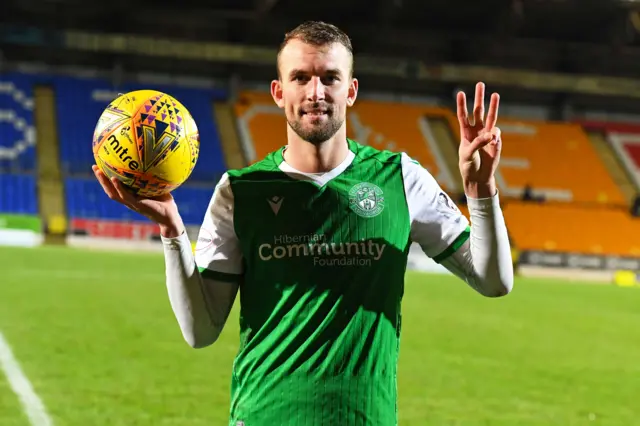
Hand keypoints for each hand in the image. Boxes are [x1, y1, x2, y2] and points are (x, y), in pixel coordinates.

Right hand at [92, 165, 183, 237]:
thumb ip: (152, 177)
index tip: (101, 165)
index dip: (107, 178)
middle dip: (101, 179)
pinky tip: (114, 178)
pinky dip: (118, 187)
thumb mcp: (157, 186)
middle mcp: (128, 200)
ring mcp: (131, 203)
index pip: (115, 186)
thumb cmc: (165, 202)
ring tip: (98, 171)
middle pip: (109, 189)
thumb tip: (152, 160)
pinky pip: (125, 195)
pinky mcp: (136, 205)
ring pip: (113, 193)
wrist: (170, 216)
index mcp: (131, 196)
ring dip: (104, 183)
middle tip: (94, 166)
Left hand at [456, 82, 501, 198]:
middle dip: (479, 98)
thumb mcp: (468, 154)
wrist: (478, 176)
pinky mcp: (496, 141)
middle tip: (480, 84)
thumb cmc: (468, 166)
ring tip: (495, 94)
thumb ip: (478, 143)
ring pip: (491, 116)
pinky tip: (492, 144)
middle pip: (478, 110)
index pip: (463, 115)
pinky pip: (497, 134)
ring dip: (493, 106)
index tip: (460, 93)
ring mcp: (487, 135)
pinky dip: (495, 137)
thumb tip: (491, 134)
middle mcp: (476, 130)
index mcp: (465, 133)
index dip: (461, 105)